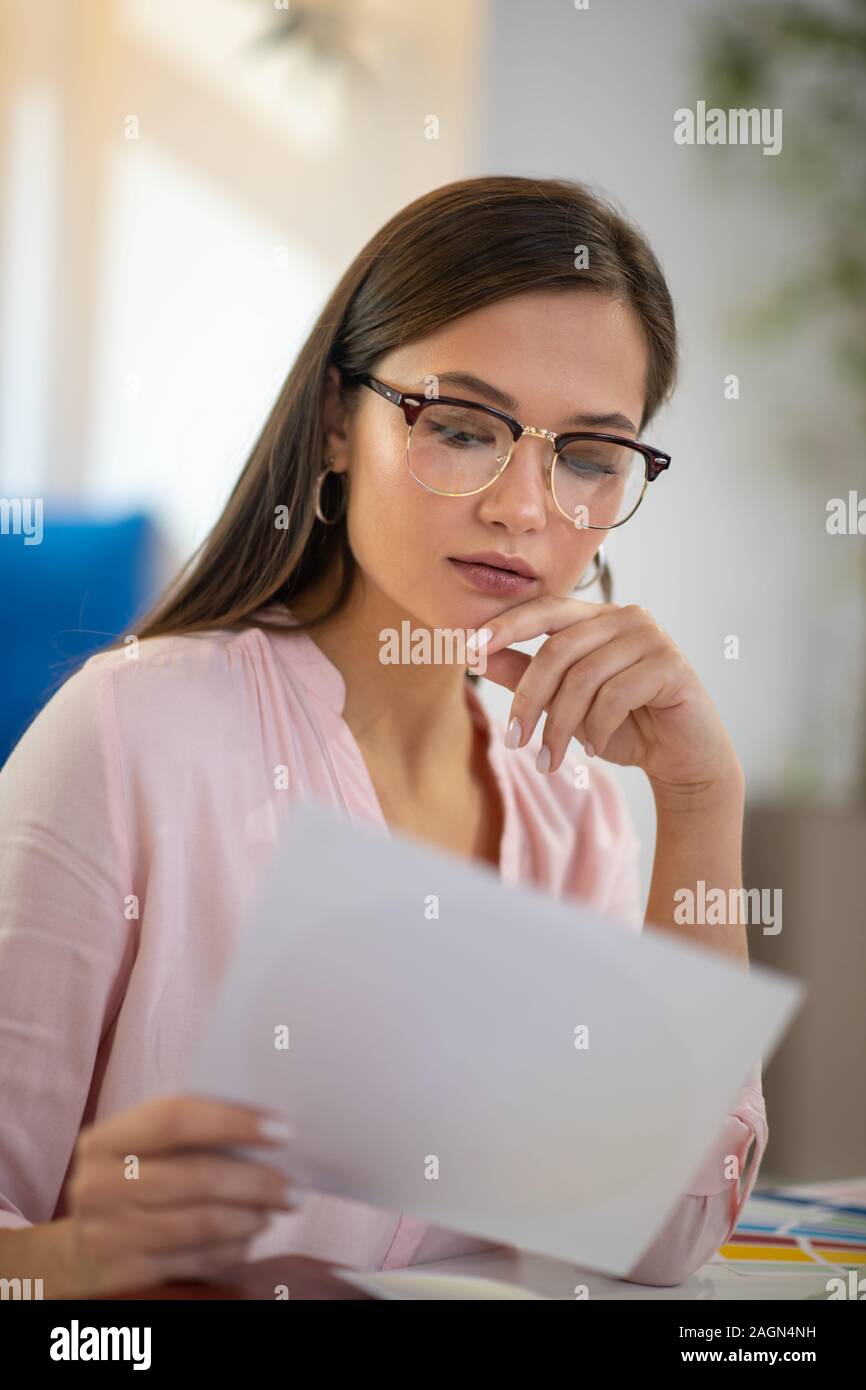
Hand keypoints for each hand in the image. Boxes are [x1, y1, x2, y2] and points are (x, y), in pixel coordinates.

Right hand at [65, 1095, 300, 1296]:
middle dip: (257, 1181)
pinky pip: (196, 1260)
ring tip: (275, 1210)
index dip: (233, 1121)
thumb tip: (267, 1129)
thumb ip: (186, 1134)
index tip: (284, 1130)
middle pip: (197, 1176)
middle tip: (294, 1187)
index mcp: (105, 1141)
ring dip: (251, 1216)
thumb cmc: (131, 1182)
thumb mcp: (140, 1150)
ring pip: (203, 1222)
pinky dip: (232, 1248)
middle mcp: (99, 1186)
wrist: (80, 1249)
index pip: (175, 1118)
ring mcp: (107, 1234)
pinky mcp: (123, 1276)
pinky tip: (249, 1237)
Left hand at [476, 595, 741, 794]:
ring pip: (585, 677)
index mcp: (596, 616)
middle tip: (514, 740)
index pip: (545, 609)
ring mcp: (651, 637)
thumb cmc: (622, 725)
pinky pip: (616, 695)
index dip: (505, 626)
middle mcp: (625, 617)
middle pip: (559, 649)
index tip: (468, 650)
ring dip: (562, 724)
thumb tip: (476, 655)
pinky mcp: (671, 666)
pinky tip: (596, 746)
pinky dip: (598, 727)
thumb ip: (525, 676)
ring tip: (552, 757)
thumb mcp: (564, 703)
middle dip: (529, 699)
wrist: (681, 757)